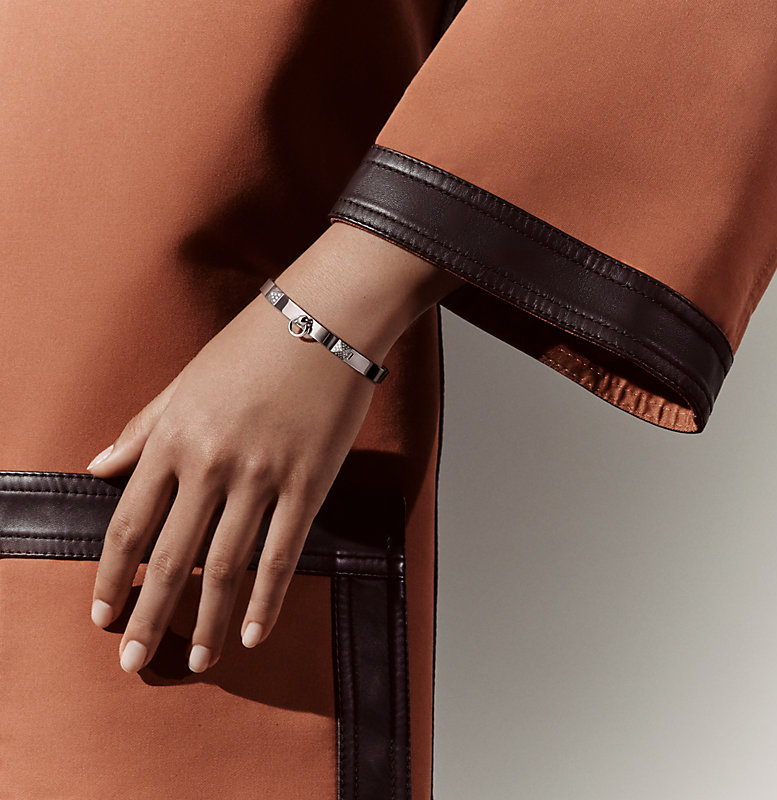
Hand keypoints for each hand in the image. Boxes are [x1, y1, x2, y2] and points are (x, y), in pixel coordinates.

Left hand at [85, 221, 463, 673]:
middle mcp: (210, 462)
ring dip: (208, 620)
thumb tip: (98, 466)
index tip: (102, 613)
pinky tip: (255, 632)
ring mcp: (262, 476)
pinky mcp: (309, 483)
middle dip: (148, 616)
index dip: (110, 576)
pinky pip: (282, 553)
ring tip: (199, 659)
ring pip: (226, 566)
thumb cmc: (253, 344)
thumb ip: (142, 428)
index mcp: (173, 436)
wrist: (324, 318)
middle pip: (170, 557)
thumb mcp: (185, 380)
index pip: (128, 523)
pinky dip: (267, 600)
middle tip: (134, 661)